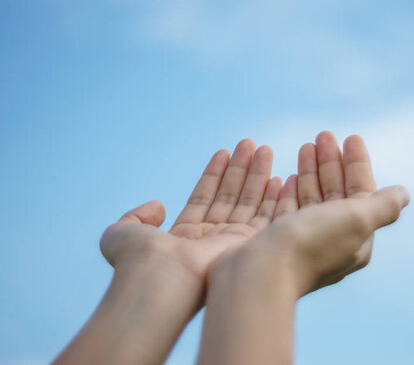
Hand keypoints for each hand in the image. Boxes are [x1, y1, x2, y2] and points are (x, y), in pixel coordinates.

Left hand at [100, 139, 292, 303]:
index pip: (204, 197)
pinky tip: (280, 178)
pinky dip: (274, 198)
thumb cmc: (139, 261)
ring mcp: (231, 243)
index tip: (224, 152)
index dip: (214, 174)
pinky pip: (267, 217)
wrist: (161, 280)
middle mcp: (210, 238)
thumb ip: (136, 216)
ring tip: (264, 149)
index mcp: (184, 236)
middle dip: (241, 169)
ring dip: (258, 175)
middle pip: (230, 196)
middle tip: (251, 144)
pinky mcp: (249, 246)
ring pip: (248, 202)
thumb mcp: (121, 234)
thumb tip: (159, 205)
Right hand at [198, 132, 408, 364]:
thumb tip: (404, 193)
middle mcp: (329, 242)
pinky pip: (285, 211)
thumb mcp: (357, 220)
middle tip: (323, 135)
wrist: (258, 275)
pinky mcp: (274, 241)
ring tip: (306, 146)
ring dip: (310, 172)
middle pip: (335, 193)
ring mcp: (300, 243)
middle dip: (331, 163)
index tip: (350, 137)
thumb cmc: (310, 244)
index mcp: (355, 239)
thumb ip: (383, 206)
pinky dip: (288, 191)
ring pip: (310, 200)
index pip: (361, 193)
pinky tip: (284, 177)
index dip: (357, 164)